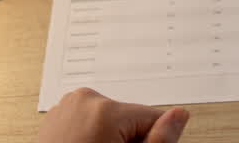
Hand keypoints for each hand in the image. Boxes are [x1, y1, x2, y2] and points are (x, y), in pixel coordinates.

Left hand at [38, 87, 188, 142]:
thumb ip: (160, 141)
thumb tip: (180, 116)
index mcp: (105, 110)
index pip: (152, 117)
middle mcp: (84, 100)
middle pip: (129, 118)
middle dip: (128, 140)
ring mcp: (67, 105)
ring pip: (109, 120)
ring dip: (110, 139)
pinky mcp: (58, 114)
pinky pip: (88, 121)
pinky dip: (91, 137)